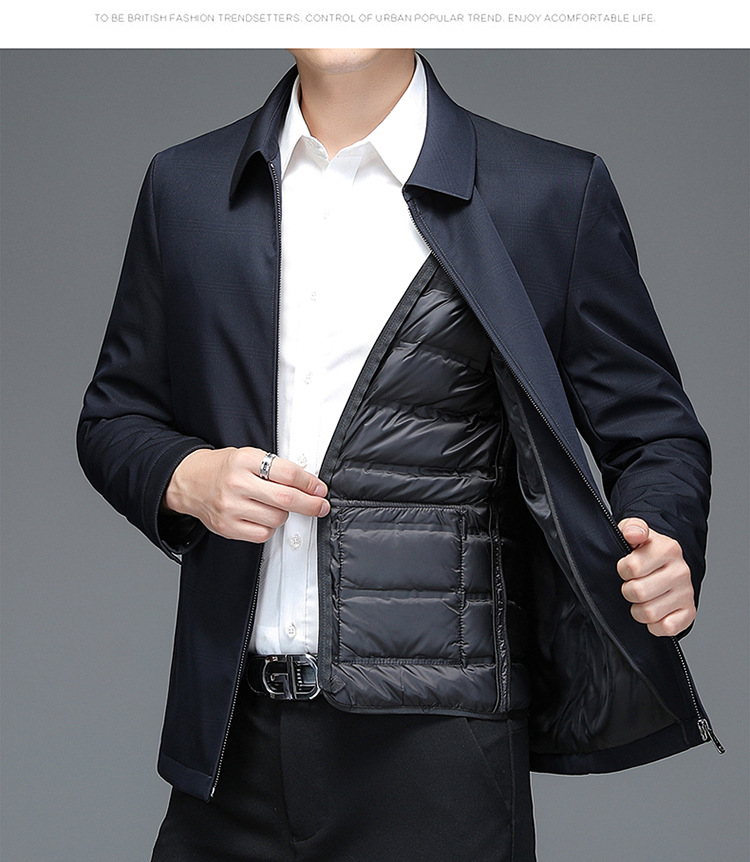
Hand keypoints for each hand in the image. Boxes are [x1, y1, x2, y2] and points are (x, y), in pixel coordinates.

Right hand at [162, 447, 329, 542]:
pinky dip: (270, 527)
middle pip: (286, 499)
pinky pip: (263, 533)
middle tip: (321, 505)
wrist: (189, 481)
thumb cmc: (224, 468)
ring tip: (276, 506)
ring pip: (277, 519)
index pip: (288, 473)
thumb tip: (310, 486)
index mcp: (245, 460)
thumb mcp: (249, 456)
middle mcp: (237, 483)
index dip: (310, 483)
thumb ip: (276, 468)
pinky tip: (263, 517)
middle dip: (310, 504)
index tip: (319, 488)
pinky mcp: (227, 527)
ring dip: (285, 515)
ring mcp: (230, 507)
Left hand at [616, 517, 695, 636]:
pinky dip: (654, 625)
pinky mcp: (689, 612)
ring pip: (648, 613)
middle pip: (637, 592)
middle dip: (627, 591)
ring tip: (641, 599)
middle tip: (633, 584)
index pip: (630, 567)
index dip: (622, 570)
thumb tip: (634, 534)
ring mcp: (687, 593)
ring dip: (637, 609)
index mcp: (668, 549)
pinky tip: (654, 612)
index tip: (627, 567)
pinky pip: (666, 628)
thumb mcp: (634, 532)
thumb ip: (632, 527)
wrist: (666, 566)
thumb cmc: (644, 551)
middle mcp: (681, 571)